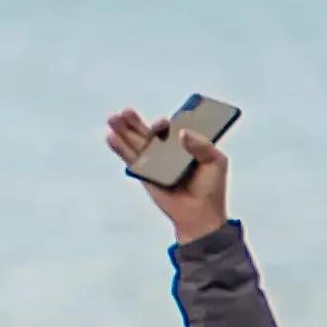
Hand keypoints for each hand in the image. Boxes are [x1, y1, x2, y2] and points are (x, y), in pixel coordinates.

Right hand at [97, 104, 229, 238]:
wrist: (200, 215)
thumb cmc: (210, 189)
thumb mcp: (216, 161)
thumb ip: (202, 145)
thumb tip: (182, 133)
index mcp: (185, 144)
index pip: (171, 128)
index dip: (164, 124)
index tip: (163, 123)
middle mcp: (167, 151)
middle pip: (148, 132)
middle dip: (135, 122)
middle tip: (126, 112)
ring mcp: (154, 163)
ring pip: (136, 143)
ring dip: (123, 130)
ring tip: (113, 118)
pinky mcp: (145, 175)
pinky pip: (131, 160)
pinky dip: (120, 148)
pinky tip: (111, 137)